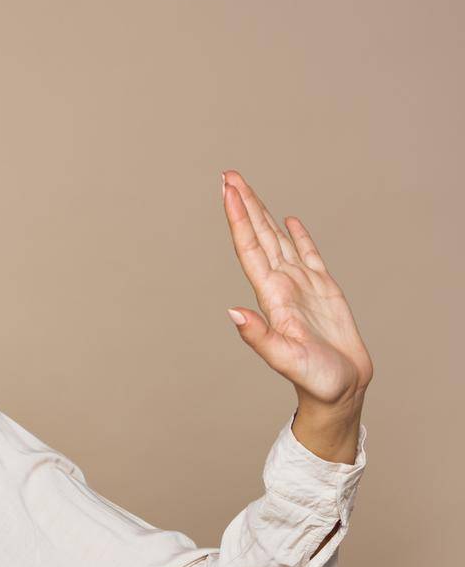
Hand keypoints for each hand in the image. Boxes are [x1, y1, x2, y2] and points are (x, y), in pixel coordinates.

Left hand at [220, 170, 374, 411]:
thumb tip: (233, 313)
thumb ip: (259, 337)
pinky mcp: (323, 291)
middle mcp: (282, 286)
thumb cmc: (314, 380)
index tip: (226, 190)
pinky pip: (308, 256)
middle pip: (260, 236)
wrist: (339, 392)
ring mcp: (301, 287)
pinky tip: (288, 221)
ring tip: (247, 188)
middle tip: (228, 174)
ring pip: (279, 241)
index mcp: (272, 296)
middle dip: (244, 205)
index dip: (239, 218)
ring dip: (263, 214)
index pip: (251, 248)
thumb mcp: (285, 359)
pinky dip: (298, 236)